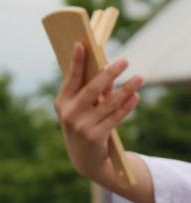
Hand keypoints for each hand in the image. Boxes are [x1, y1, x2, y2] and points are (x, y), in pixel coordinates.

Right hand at [55, 42, 142, 183]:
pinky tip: (136, 97)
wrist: (84, 158)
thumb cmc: (83, 124)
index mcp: (62, 102)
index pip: (71, 78)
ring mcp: (81, 126)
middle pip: (92, 89)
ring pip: (109, 103)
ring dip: (126, 89)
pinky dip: (127, 106)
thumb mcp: (83, 107)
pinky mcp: (95, 136)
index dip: (76, 61)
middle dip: (109, 74)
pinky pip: (115, 117)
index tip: (81, 44)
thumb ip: (93, 90)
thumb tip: (107, 68)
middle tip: (124, 61)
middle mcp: (69, 114)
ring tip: (140, 78)